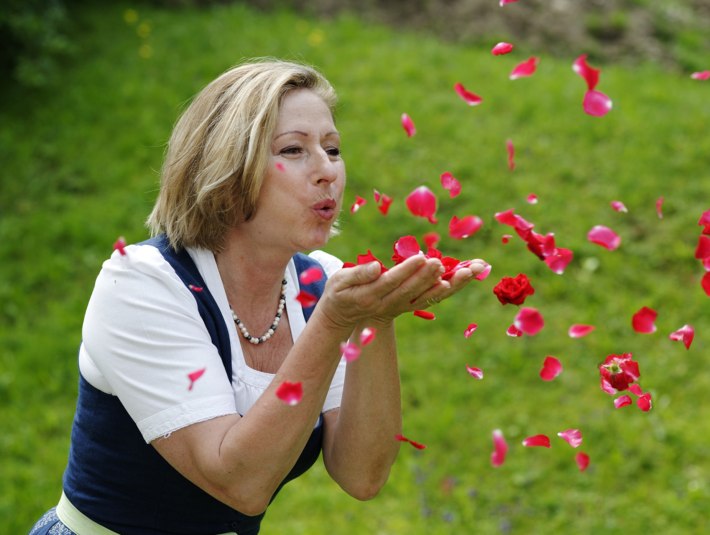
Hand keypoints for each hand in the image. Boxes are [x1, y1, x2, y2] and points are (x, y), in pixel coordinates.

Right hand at [317, 255, 487, 327]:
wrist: (344, 316)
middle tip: (445, 261)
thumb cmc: (339, 292)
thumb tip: (375, 267)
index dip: (408, 270)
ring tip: (471, 271)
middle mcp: (389, 304)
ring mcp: (401, 307)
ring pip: (429, 296)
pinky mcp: (409, 306)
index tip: (422, 257)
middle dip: (430, 275)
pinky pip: (431, 299)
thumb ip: (357, 275)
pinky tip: (463, 278)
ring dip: (451, 284)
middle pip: (414, 290)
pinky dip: (447, 290)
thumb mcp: (339, 282)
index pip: (392, 281)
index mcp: (371, 295)